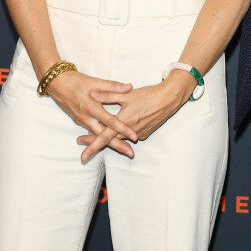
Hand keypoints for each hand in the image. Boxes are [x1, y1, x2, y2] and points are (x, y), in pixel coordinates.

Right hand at [47, 70, 137, 158]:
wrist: (58, 84)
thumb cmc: (77, 81)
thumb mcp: (96, 82)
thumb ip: (113, 86)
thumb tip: (129, 87)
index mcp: (92, 108)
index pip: (111, 122)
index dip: (123, 129)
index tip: (134, 136)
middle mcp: (87, 118)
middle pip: (104, 136)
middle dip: (118, 145)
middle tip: (131, 153)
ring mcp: (82, 121)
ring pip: (98, 136)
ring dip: (110, 143)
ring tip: (124, 149)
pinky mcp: (80, 121)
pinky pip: (92, 132)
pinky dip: (100, 138)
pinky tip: (109, 141)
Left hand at [76, 69, 196, 162]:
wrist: (169, 99)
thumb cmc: (148, 95)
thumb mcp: (126, 94)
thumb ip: (108, 94)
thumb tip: (92, 94)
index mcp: (124, 121)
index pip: (104, 137)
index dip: (92, 146)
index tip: (83, 156)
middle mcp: (130, 132)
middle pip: (109, 141)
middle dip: (94, 143)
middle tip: (81, 144)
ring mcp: (138, 134)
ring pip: (119, 139)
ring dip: (108, 138)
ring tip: (95, 135)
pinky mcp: (145, 133)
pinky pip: (130, 137)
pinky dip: (121, 135)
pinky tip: (118, 129)